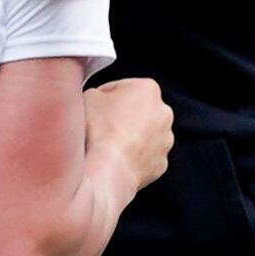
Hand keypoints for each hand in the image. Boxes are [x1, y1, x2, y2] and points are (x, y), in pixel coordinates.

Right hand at [80, 74, 172, 196]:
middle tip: (101, 125)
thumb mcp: (88, 96)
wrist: (108, 168)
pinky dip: (133, 156)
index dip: (104, 97)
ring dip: (130, 136)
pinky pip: (145, 156)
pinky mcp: (161, 163)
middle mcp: (164, 112)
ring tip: (108, 144)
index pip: (122, 87)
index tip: (96, 106)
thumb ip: (98, 92)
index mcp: (148, 89)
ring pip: (144, 134)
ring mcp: (165, 140)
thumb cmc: (98, 130)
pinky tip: (117, 158)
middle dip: (122, 116)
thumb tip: (98, 99)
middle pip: (138, 110)